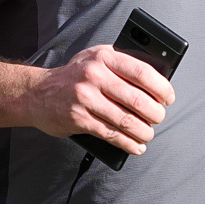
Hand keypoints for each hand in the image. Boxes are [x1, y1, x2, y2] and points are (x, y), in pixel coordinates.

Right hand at [18, 45, 173, 155]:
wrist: (36, 93)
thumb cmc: (74, 76)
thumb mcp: (95, 58)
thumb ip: (121, 64)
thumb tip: (156, 81)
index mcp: (104, 57)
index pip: (142, 72)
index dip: (161, 88)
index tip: (168, 98)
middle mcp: (94, 75)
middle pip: (137, 99)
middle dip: (154, 113)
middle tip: (158, 118)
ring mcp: (86, 98)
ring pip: (126, 120)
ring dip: (143, 132)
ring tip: (148, 134)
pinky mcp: (79, 119)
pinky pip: (111, 134)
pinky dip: (128, 143)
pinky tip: (136, 146)